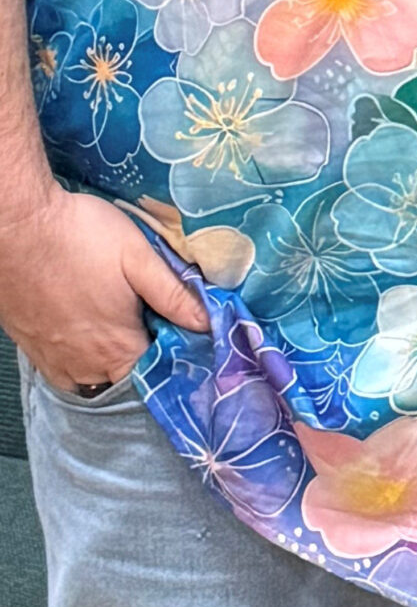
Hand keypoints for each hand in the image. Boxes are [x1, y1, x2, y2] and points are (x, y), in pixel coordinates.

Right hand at [0, 189, 208, 394]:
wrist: (19, 228)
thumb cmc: (80, 236)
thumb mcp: (138, 257)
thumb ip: (173, 294)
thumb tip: (208, 321)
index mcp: (117, 344)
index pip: (155, 372)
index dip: (173, 356)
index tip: (184, 337)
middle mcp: (84, 363)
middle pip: (123, 378)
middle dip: (143, 359)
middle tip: (154, 325)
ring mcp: (53, 359)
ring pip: (91, 378)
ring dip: (111, 363)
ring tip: (123, 329)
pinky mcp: (31, 349)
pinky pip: (63, 371)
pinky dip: (80, 362)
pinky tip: (90, 334)